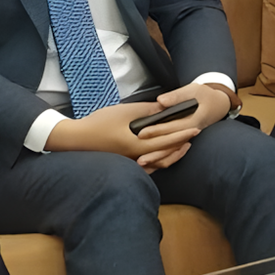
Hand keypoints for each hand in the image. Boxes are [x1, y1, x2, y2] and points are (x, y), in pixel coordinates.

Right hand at [46, 101, 200, 160]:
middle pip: (166, 154)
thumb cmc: (100, 123)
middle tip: (193, 135)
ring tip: (182, 145)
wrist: (77, 138)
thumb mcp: (125, 112)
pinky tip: (162, 154)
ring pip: (158, 163)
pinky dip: (158, 160)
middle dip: (181, 144)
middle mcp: (137, 158)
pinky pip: (148, 167)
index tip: (196, 128)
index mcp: (139, 145)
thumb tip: (165, 108)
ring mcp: (131, 163)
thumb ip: (148, 111)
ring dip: (172, 153)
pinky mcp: (126, 164)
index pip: (168, 141)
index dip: (183, 134)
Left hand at [133, 83, 230, 170]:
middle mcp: (190, 133)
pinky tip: (151, 161)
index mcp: (193, 121)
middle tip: (138, 158)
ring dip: (157, 158)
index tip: (141, 134)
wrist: (220, 105)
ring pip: (172, 151)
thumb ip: (177, 96)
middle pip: (170, 145)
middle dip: (154, 152)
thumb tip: (161, 101)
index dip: (156, 131)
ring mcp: (188, 138)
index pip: (171, 128)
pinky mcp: (185, 140)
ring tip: (142, 163)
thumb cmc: (206, 96)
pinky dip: (163, 157)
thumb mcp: (194, 90)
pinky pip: (173, 151)